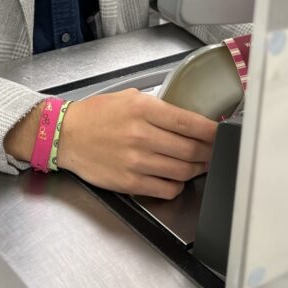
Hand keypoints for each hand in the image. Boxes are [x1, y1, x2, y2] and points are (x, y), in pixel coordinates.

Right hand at [57, 89, 216, 198]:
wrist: (66, 136)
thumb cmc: (96, 116)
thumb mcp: (129, 98)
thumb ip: (159, 107)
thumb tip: (189, 120)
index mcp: (143, 110)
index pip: (190, 123)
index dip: (212, 131)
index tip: (220, 133)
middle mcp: (141, 135)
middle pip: (191, 149)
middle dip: (208, 152)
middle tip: (213, 151)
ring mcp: (136, 161)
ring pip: (183, 170)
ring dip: (196, 169)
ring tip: (198, 164)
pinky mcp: (130, 182)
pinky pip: (166, 188)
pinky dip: (177, 185)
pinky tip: (176, 178)